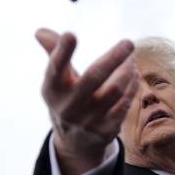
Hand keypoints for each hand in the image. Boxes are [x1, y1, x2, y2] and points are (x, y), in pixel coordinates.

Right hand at [36, 28, 138, 174]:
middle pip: (93, 77)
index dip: (62, 52)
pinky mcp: (106, 129)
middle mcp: (69, 106)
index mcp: (53, 90)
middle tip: (128, 43)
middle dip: (113, 58)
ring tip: (131, 59)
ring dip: (126, 72)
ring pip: (114, 90)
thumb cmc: (66, 99)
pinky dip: (132, 87)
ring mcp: (89, 119)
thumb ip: (53, 54)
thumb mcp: (56, 81)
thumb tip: (40, 31)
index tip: (70, 34)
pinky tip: (135, 75)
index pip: (56, 69)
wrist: (75, 143)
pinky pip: (124, 105)